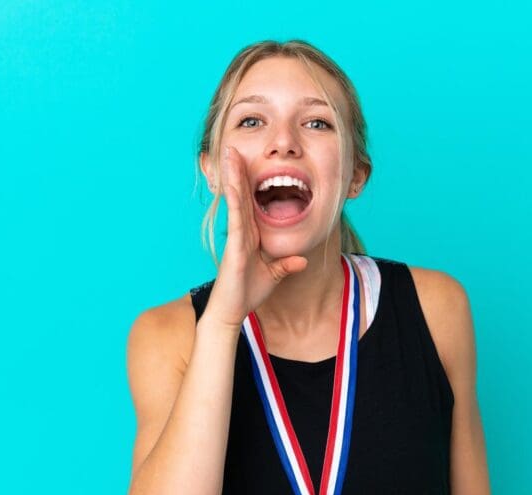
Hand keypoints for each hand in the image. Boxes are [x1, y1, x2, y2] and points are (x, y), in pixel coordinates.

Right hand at [204, 145, 308, 327]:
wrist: (231, 312)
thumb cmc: (247, 293)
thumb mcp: (274, 275)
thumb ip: (286, 265)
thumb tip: (302, 260)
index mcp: (249, 235)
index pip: (250, 202)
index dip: (248, 181)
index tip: (248, 160)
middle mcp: (241, 231)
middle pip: (240, 195)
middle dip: (237, 170)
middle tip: (233, 146)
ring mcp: (237, 237)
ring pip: (236, 201)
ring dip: (233, 177)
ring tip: (229, 154)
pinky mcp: (236, 246)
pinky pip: (236, 218)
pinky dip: (235, 200)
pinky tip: (234, 184)